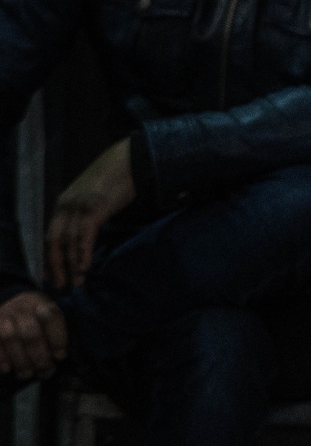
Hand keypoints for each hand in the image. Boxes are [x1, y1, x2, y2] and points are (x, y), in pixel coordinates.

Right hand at [0, 291, 65, 378]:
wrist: (14, 312)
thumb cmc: (39, 324)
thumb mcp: (51, 325)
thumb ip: (54, 340)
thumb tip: (51, 366)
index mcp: (42, 305)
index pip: (51, 318)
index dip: (57, 339)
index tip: (60, 356)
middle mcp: (22, 308)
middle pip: (30, 333)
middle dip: (39, 355)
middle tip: (44, 370)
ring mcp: (4, 315)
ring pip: (10, 337)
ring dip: (19, 359)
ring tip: (26, 375)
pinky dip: (1, 358)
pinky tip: (7, 370)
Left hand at [47, 138, 134, 289]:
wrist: (128, 160)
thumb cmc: (115, 179)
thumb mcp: (93, 197)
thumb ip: (87, 213)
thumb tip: (88, 234)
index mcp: (64, 203)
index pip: (49, 234)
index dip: (47, 256)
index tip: (48, 274)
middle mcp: (66, 205)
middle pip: (53, 240)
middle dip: (54, 264)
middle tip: (58, 285)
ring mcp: (79, 206)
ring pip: (67, 241)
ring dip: (69, 264)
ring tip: (74, 282)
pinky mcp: (94, 208)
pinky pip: (84, 236)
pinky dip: (82, 253)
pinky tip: (84, 267)